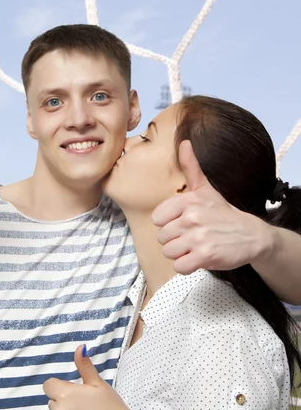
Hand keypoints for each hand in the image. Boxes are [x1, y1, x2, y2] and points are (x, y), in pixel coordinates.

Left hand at [43, 345, 130, 409]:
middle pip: (52, 399)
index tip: (73, 389)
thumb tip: (80, 348)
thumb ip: (85, 366)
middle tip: (83, 401)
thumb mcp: (98, 384)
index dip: (59, 385)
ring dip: (65, 409)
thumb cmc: (111, 407)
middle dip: (63, 398)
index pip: (48, 385)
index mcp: (66, 394)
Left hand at [152, 140, 267, 273]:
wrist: (251, 235)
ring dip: (180, 253)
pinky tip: (198, 258)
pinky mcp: (205, 257)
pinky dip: (187, 266)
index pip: (157, 219)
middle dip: (175, 240)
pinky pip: (179, 266)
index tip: (184, 222)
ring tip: (196, 246)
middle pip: (162, 237)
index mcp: (188, 201)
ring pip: (168, 252)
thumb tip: (184, 143)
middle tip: (193, 236)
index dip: (169, 223)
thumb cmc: (223, 213)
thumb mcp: (205, 188)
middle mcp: (192, 218)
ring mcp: (198, 238)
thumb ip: (191, 167)